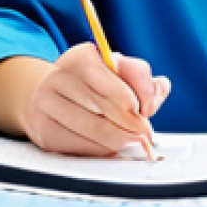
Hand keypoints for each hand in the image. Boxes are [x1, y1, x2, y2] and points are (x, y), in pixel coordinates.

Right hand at [24, 42, 170, 156]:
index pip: (121, 76)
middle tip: (146, 132)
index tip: (146, 110)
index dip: (139, 97)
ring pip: (95, 128)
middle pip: (108, 106)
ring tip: (132, 140)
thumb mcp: (115, 70)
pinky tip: (110, 145)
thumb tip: (161, 88)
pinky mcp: (45, 131)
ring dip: (120, 138)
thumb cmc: (91, 83)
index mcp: (82, 57)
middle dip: (132, 123)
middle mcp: (60, 77)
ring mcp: (48, 105)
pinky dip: (102, 149)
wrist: (47, 97)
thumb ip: (141, 78)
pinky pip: (82, 145)